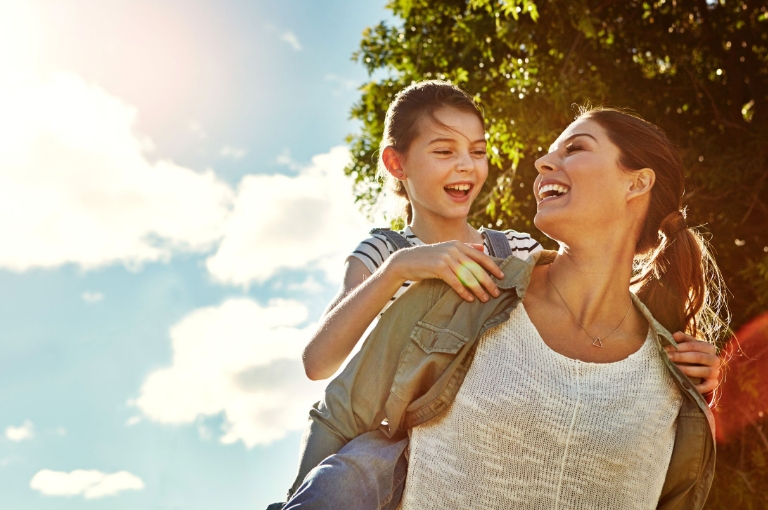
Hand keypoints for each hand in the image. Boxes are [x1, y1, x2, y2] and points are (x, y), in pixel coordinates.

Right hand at [387, 241, 504, 302]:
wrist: (405, 262)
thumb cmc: (427, 259)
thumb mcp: (446, 249)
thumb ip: (465, 248)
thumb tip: (483, 248)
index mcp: (458, 245)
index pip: (481, 256)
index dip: (493, 267)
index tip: (502, 277)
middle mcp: (454, 249)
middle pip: (476, 267)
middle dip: (488, 281)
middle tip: (496, 293)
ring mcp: (446, 257)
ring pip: (468, 276)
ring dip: (478, 289)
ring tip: (484, 298)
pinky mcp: (438, 267)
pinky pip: (455, 281)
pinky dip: (463, 291)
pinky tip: (469, 298)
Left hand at [664, 332, 720, 393]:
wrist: (696, 369)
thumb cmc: (689, 354)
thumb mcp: (686, 344)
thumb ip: (681, 338)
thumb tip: (675, 335)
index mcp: (709, 347)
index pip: (694, 345)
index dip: (680, 347)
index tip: (666, 349)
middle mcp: (714, 359)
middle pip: (698, 357)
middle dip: (681, 357)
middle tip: (667, 358)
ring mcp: (715, 372)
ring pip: (704, 371)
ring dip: (687, 370)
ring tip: (673, 369)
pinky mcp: (713, 383)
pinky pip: (707, 386)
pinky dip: (697, 387)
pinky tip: (684, 384)